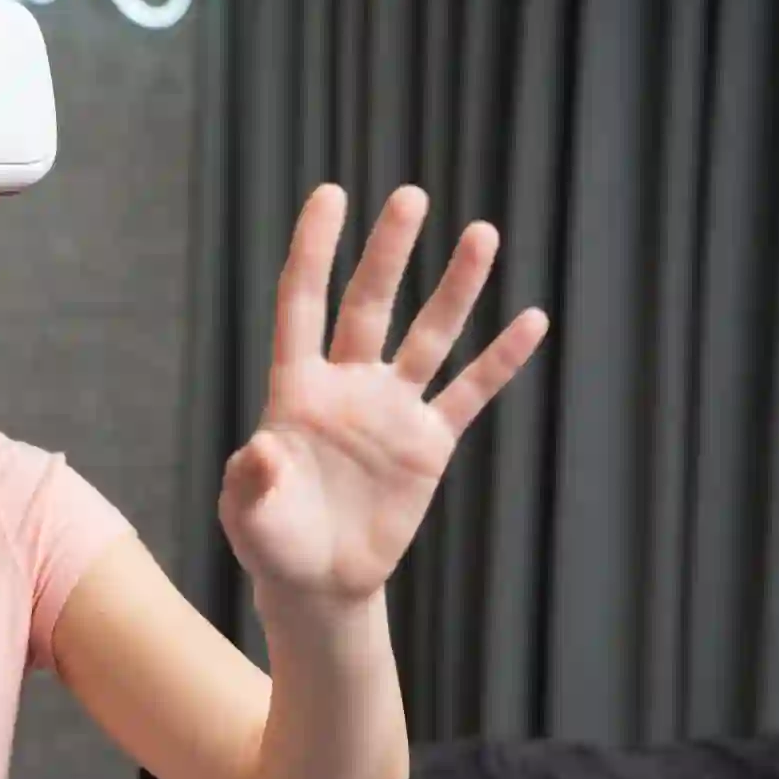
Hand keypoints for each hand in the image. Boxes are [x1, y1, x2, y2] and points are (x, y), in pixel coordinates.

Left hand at [220, 184, 549, 607]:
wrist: (317, 583)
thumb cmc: (270, 543)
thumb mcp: (247, 514)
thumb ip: (249, 479)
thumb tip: (260, 448)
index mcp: (295, 390)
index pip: (303, 303)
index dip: (314, 250)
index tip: (330, 195)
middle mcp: (347, 386)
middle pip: (370, 305)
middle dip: (389, 252)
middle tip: (411, 197)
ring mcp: (391, 411)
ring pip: (428, 336)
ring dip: (455, 288)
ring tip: (482, 234)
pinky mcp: (428, 445)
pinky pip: (470, 393)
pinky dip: (500, 360)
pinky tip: (531, 320)